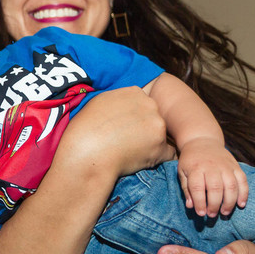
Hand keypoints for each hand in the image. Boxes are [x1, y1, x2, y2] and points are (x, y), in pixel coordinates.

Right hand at [59, 87, 173, 178]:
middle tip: (126, 141)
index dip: (134, 118)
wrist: (87, 151)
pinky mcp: (160, 147)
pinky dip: (158, 158)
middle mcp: (150, 105)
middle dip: (144, 129)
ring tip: (129, 152)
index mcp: (135, 92)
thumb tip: (124, 108)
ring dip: (150, 144)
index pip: (142, 104)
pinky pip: (168, 154)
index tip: (123, 128)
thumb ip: (118, 101)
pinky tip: (141, 161)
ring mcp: (157, 125)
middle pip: (153, 117)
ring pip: (160, 135)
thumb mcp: (100, 102)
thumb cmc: (86, 128)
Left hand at [176, 137, 247, 217]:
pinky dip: (244, 193)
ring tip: (224, 212)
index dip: (200, 202)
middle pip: (216, 188)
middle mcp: (212, 166)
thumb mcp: (182, 172)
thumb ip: (186, 189)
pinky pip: (243, 180)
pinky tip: (241, 204)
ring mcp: (225, 165)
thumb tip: (190, 206)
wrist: (202, 140)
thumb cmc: (191, 160)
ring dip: (229, 202)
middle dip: (214, 205)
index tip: (201, 214)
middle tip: (212, 215)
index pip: (198, 187)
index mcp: (196, 168)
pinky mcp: (235, 165)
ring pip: (231, 185)